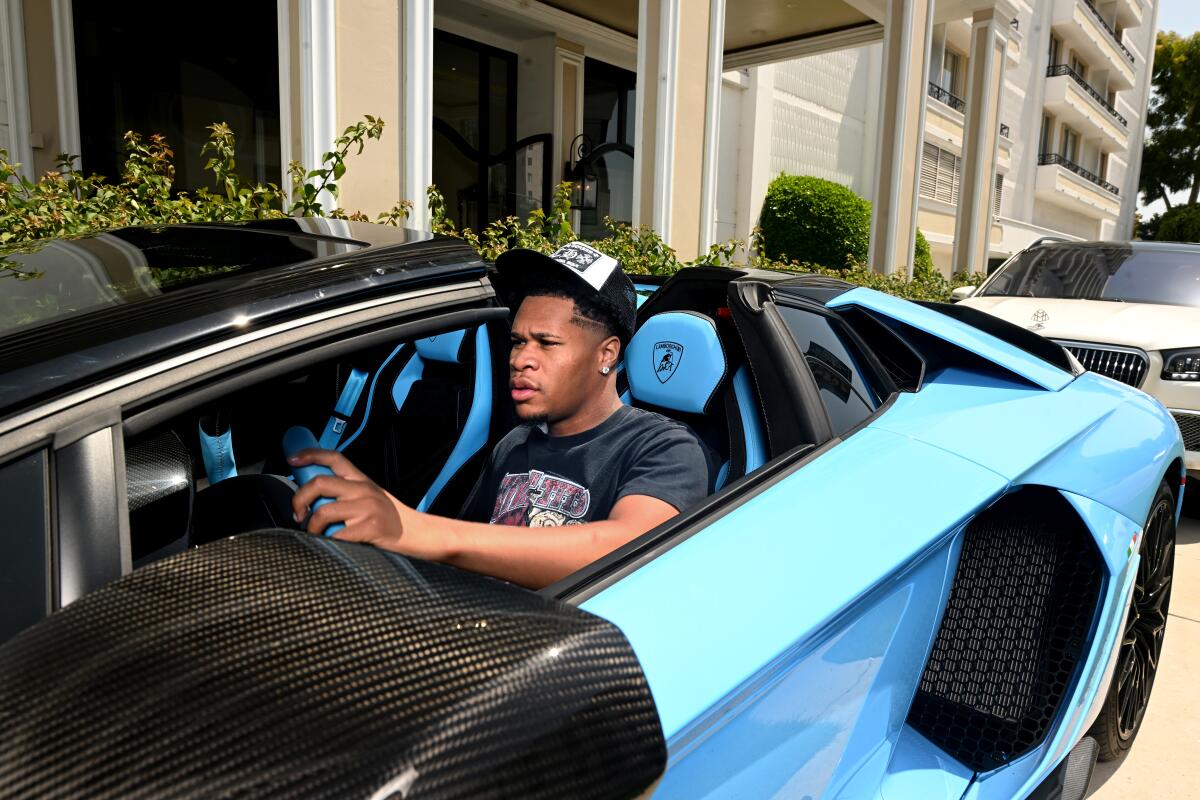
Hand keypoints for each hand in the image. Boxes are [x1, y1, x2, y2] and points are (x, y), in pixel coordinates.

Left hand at [288, 449, 404, 547]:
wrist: (415, 533)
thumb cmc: (386, 518)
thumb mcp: (369, 496)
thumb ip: (346, 492)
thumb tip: (311, 497)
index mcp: (361, 480)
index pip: (334, 458)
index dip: (310, 454)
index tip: (292, 460)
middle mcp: (363, 489)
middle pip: (319, 483)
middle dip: (299, 499)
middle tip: (298, 513)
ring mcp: (367, 507)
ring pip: (323, 511)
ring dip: (312, 527)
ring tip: (315, 533)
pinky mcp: (370, 527)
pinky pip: (336, 535)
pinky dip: (327, 542)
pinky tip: (330, 543)